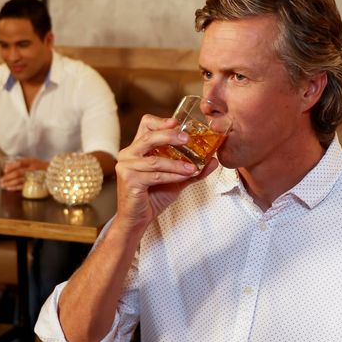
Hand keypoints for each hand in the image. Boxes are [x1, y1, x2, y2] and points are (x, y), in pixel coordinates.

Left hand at [0, 157, 48, 190]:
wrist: (54, 173)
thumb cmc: (41, 167)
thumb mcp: (33, 162)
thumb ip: (23, 164)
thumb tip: (7, 168)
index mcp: (31, 161)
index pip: (20, 163)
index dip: (12, 166)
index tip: (4, 170)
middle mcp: (32, 169)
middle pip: (18, 173)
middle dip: (8, 177)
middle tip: (0, 181)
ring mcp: (33, 177)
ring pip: (20, 180)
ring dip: (10, 183)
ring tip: (2, 185)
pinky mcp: (34, 184)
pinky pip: (23, 186)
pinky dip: (15, 187)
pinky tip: (9, 188)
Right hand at [114, 115, 217, 231]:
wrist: (138, 219)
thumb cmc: (153, 197)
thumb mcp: (176, 179)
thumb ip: (192, 169)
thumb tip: (214, 161)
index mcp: (137, 148)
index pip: (146, 125)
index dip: (161, 121)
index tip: (178, 123)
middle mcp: (128, 154)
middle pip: (149, 136)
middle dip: (170, 136)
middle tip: (187, 139)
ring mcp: (126, 166)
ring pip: (155, 160)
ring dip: (176, 163)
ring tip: (193, 167)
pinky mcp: (129, 180)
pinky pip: (155, 175)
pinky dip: (172, 175)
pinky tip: (184, 176)